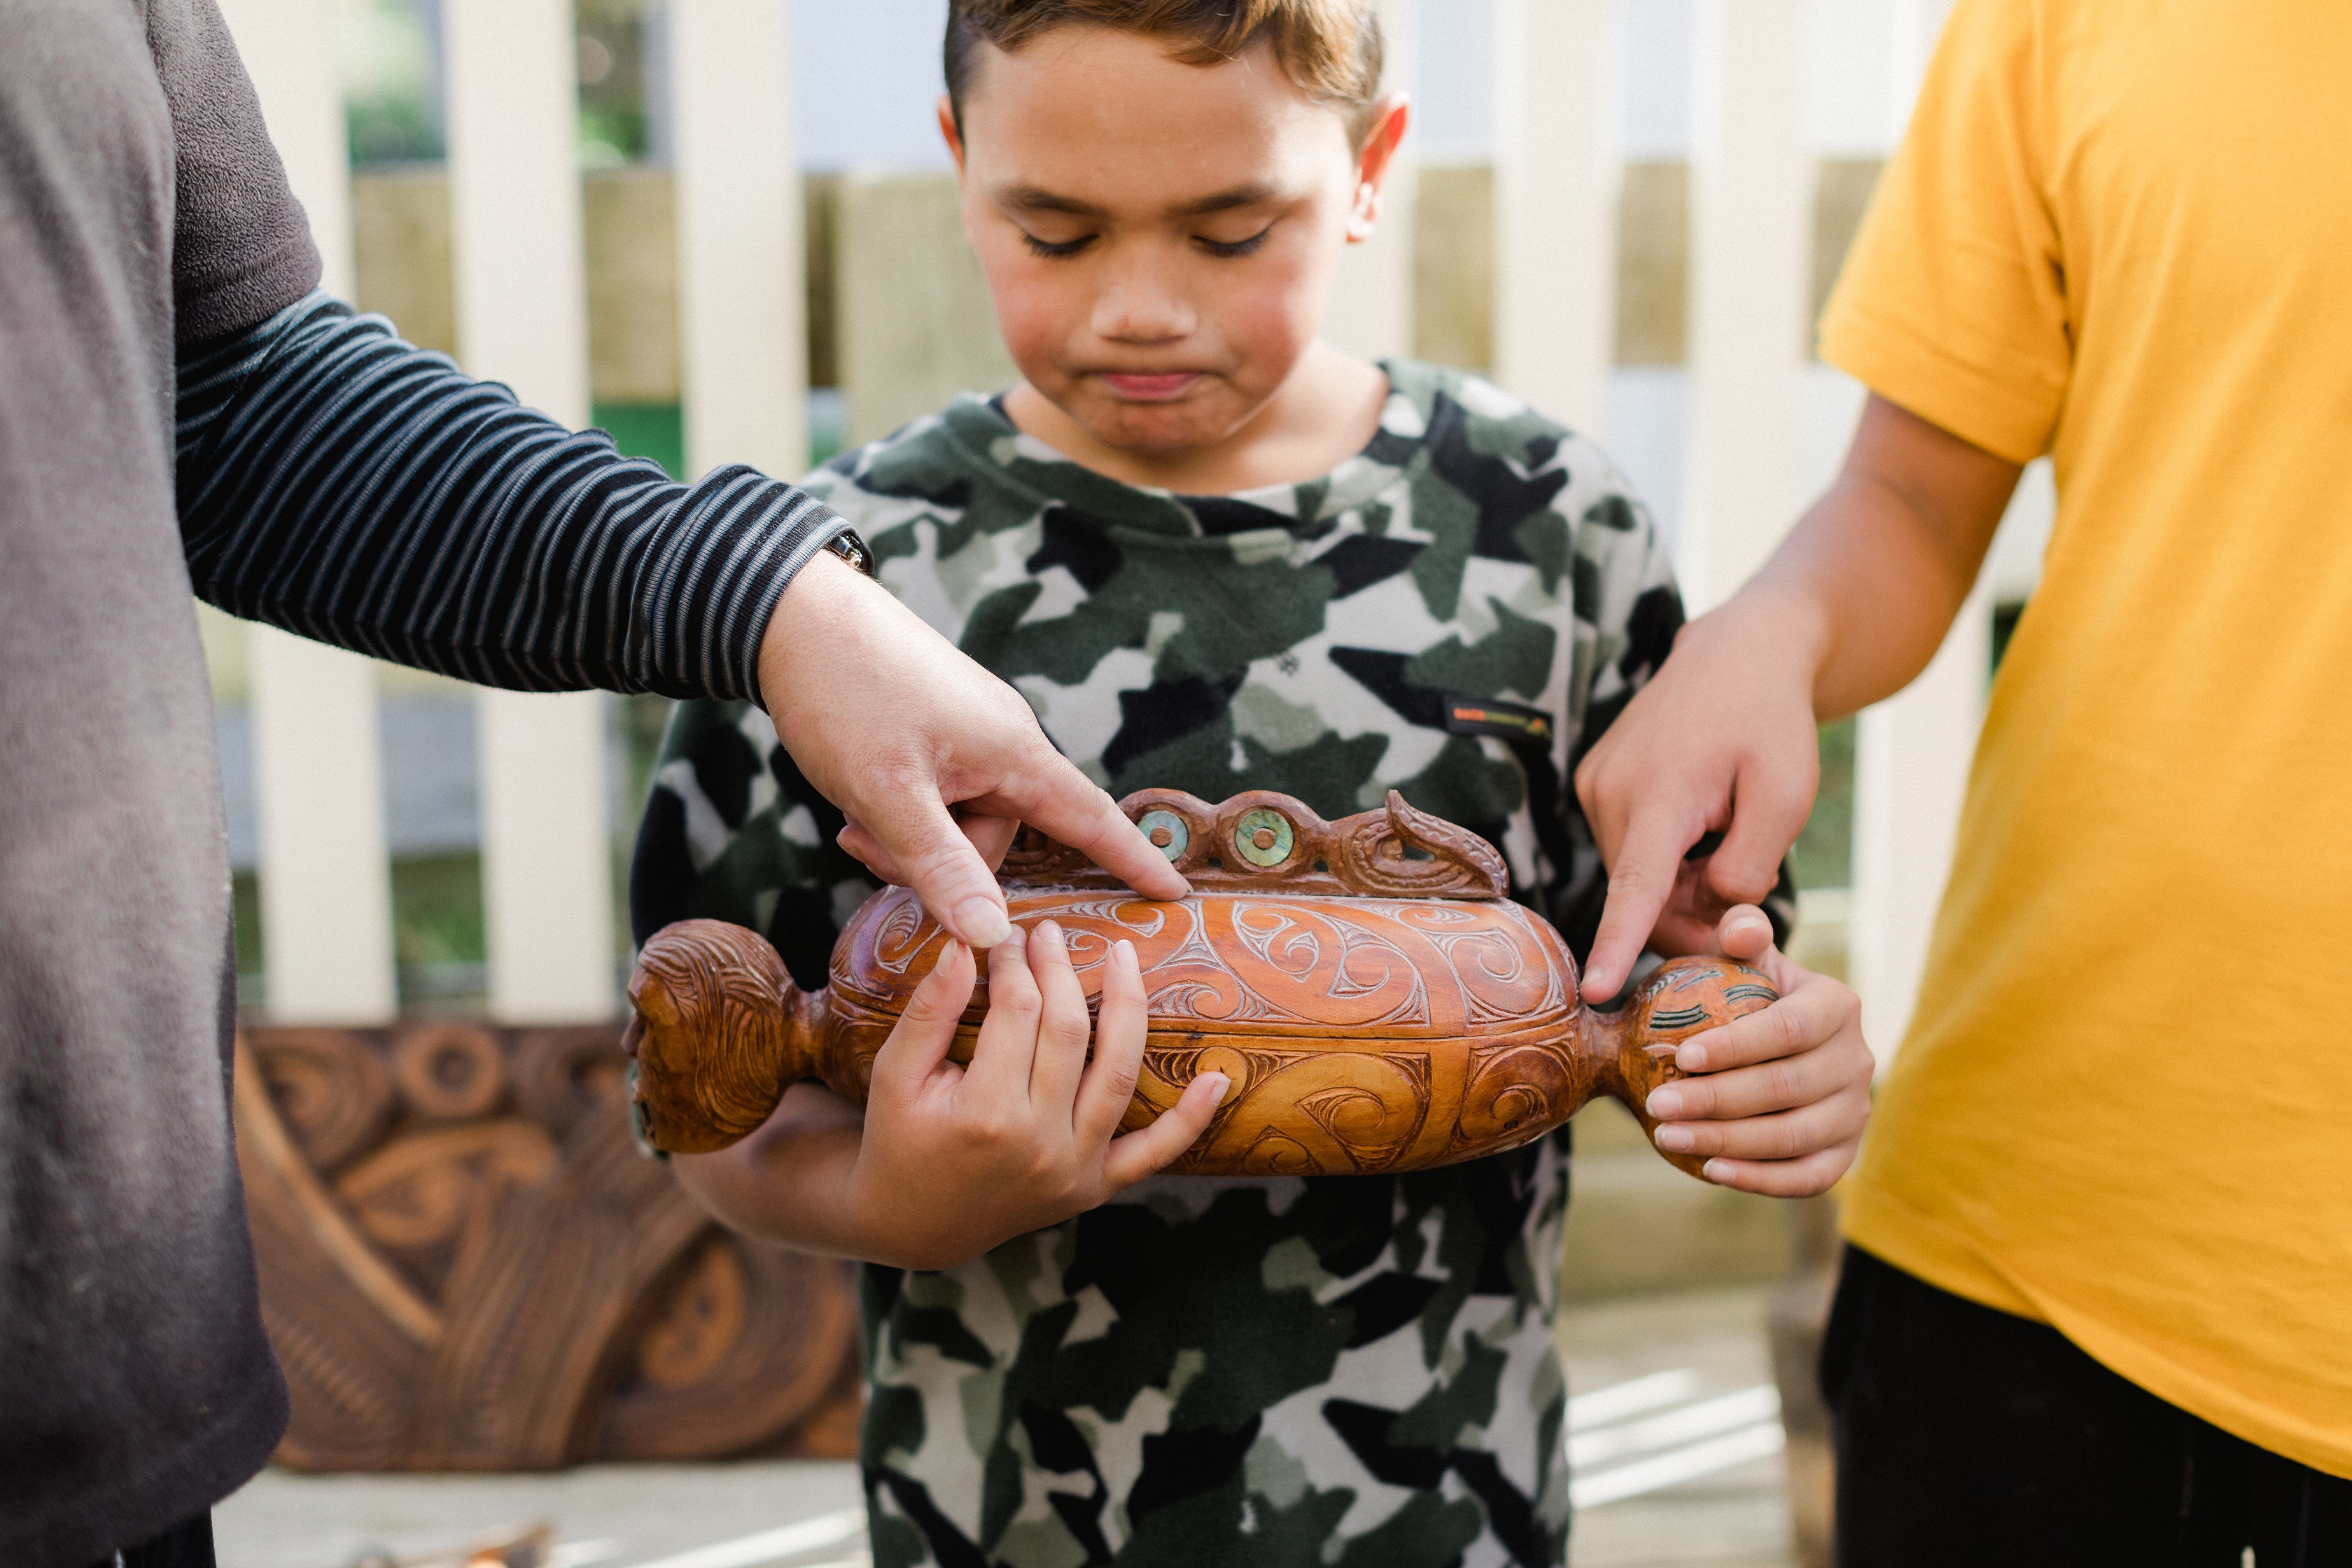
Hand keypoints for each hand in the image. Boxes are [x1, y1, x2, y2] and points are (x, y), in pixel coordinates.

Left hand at [760, 552, 1188, 947]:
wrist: (793, 612)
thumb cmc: (845, 693)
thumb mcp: (889, 795)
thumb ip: (942, 867)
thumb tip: (995, 936)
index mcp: (1013, 752)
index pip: (1091, 819)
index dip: (1134, 861)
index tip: (1177, 896)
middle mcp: (1003, 741)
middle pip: (998, 840)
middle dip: (938, 861)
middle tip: (866, 844)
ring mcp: (969, 733)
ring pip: (957, 823)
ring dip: (907, 839)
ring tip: (853, 820)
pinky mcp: (936, 729)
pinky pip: (936, 796)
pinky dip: (900, 811)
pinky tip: (855, 805)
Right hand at [839, 920, 1227, 1270]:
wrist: (913, 1224)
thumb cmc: (898, 1140)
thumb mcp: (896, 1074)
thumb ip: (931, 1009)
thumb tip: (966, 941)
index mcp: (985, 1113)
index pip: (1016, 1012)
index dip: (1015, 963)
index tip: (1009, 934)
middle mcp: (1040, 1143)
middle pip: (1069, 1032)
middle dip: (1061, 972)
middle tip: (1051, 933)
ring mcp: (1074, 1169)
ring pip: (1119, 1075)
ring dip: (1129, 1010)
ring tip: (1125, 956)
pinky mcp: (1094, 1188)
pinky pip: (1153, 1155)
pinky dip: (1190, 1121)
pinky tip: (1216, 1079)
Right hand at [1572, 596, 1823, 1000]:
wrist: (1737, 651)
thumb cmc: (1769, 721)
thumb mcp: (1785, 796)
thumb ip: (1749, 865)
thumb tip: (1711, 912)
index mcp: (1660, 792)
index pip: (1635, 887)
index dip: (1618, 944)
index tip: (1595, 991)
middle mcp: (1610, 791)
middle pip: (1644, 895)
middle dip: (1693, 912)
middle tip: (1750, 890)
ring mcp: (1595, 785)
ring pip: (1636, 877)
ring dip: (1681, 883)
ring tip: (1727, 835)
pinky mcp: (1594, 783)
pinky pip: (1629, 850)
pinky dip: (1666, 858)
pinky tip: (1701, 821)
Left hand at [1644, 905, 1871, 1195]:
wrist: (1776, 1040)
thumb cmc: (1749, 994)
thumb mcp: (1745, 958)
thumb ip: (1740, 934)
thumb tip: (1740, 930)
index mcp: (1837, 1006)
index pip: (1787, 1029)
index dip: (1736, 1046)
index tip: (1682, 1056)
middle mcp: (1857, 1060)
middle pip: (1785, 1088)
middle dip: (1716, 1100)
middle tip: (1658, 1105)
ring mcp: (1855, 1111)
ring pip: (1793, 1137)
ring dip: (1727, 1141)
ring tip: (1667, 1135)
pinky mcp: (1845, 1154)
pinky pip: (1807, 1177)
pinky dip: (1760, 1179)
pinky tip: (1711, 1169)